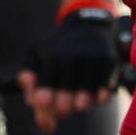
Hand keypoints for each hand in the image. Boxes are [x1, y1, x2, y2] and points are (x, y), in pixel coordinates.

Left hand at [21, 6, 119, 132]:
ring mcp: (92, 62)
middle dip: (61, 110)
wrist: (89, 25)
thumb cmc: (58, 46)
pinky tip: (95, 95)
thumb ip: (26, 75)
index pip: (44, 96)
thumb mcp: (35, 53)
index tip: (45, 104)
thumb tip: (31, 100)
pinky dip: (99, 100)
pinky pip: (105, 95)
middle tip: (62, 108)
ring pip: (85, 102)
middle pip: (64, 104)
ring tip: (78, 102)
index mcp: (51, 59)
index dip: (43, 107)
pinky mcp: (109, 64)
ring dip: (80, 106)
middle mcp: (72, 60)